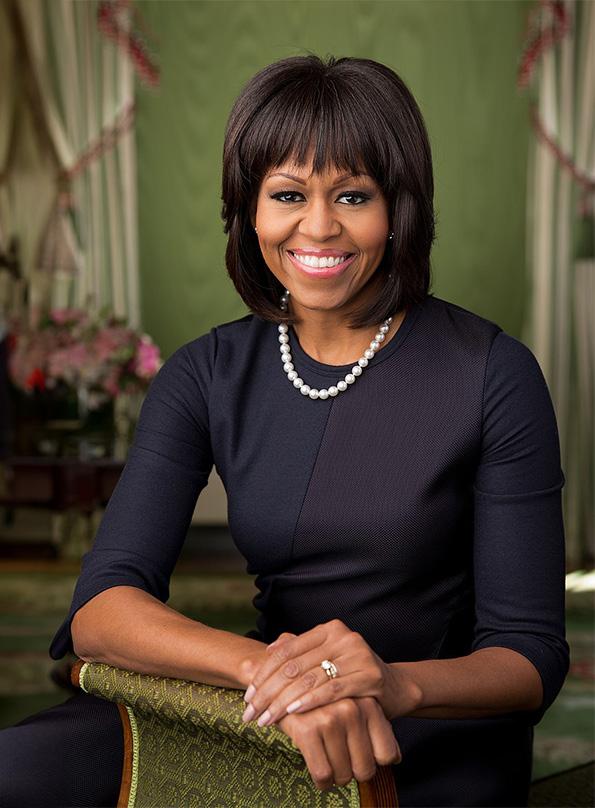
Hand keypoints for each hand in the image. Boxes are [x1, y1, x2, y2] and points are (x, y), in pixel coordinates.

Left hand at [241, 620, 409, 726]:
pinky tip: (293, 713)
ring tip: (265, 720)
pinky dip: (309, 701)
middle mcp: (343, 636)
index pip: (286, 651)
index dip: (263, 674)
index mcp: (328, 630)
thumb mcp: (326, 660)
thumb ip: (300, 653)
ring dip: (282, 702)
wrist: (395, 688)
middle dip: (267, 692)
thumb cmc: (352, 676)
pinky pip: (331, 689)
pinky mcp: (369, 675)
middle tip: (249, 713)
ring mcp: (357, 654)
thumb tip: (268, 651)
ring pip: (309, 679)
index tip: (247, 696)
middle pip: (294, 666)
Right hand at [275, 695, 400, 790]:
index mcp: (368, 704)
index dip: (374, 763)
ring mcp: (329, 718)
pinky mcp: (306, 729)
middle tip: (342, 763)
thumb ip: (376, 729)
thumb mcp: (356, 708)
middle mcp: (352, 709)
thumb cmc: (325, 702)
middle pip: (365, 769)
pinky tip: (318, 769)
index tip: (362, 759)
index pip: (387, 754)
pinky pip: (322, 774)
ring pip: (343, 775)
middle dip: (353, 772)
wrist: (285, 683)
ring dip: (336, 777)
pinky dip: (321, 781)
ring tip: (329, 761)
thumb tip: (395, 758)